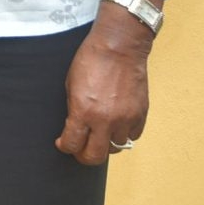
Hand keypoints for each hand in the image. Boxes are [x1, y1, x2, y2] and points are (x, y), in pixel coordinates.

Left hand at [56, 4, 153, 165]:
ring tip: (99, 135)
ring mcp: (126, 119)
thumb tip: (74, 127)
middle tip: (80, 149)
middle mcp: (106, 120)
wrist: (119, 48)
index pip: (73, 144)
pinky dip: (123, 135)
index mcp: (83, 111)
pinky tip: (116, 126)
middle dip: (84, 156)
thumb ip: (74, 109)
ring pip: (116, 148)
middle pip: (95, 156)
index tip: (63, 144)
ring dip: (106, 145)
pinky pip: (132, 137)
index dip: (65, 147)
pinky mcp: (140, 115)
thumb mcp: (70, 84)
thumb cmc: (90, 61)